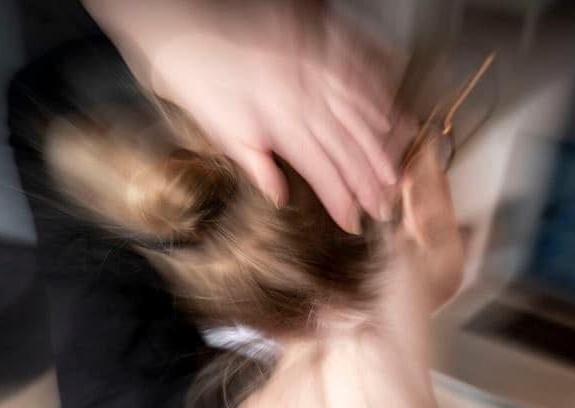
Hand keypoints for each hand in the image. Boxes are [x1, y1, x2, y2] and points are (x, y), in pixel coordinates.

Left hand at [85, 0, 405, 232]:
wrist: (178, 14)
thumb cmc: (190, 70)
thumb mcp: (215, 124)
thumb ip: (254, 161)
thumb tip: (278, 195)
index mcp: (278, 120)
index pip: (322, 170)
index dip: (341, 199)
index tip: (354, 220)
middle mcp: (303, 92)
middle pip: (347, 145)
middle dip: (369, 180)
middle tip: (385, 205)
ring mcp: (313, 61)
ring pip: (360, 108)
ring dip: (381, 142)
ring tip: (396, 169)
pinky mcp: (316, 33)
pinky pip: (357, 63)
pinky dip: (377, 88)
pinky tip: (388, 108)